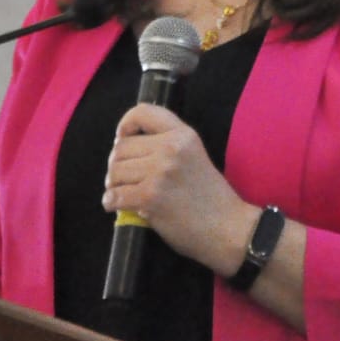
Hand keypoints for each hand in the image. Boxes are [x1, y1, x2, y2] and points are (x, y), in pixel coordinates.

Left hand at [103, 104, 253, 273]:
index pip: (143, 112)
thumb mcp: (195, 156)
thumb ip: (167, 146)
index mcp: (183, 134)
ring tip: (121, 192)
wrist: (229, 228)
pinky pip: (115, 195)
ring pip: (115, 171)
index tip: (122, 138)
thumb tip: (126, 149)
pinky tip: (115, 205)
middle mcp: (170, 148)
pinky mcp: (150, 196)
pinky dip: (110, 202)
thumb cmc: (212, 197)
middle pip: (122, 147)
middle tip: (123, 178)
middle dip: (117, 164)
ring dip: (113, 184)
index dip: (126, 124)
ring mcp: (160, 172)